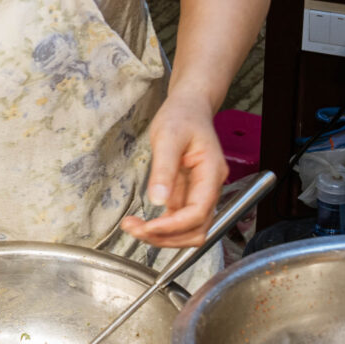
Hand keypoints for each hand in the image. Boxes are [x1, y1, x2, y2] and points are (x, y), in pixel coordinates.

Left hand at [120, 94, 227, 249]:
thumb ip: (163, 170)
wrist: (188, 107)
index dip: (173, 226)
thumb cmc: (182, 116)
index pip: (198, 213)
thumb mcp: (167, 137)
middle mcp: (210, 187)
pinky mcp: (188, 194)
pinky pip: (178, 220)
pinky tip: (140, 222)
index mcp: (211, 173)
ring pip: (188, 230)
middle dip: (166, 237)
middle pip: (196, 229)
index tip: (147, 227)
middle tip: (134, 230)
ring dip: (163, 236)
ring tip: (133, 228)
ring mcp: (200, 193)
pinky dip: (160, 227)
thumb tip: (158, 200)